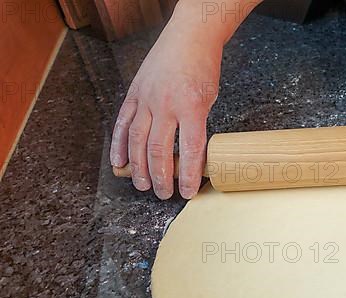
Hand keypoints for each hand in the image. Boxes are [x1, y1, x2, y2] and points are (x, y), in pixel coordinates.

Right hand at [110, 9, 222, 198]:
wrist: (188, 39)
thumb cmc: (203, 69)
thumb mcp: (209, 100)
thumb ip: (197, 126)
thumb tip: (189, 157)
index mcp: (191, 107)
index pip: (189, 150)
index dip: (187, 175)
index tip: (187, 192)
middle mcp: (166, 105)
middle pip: (159, 150)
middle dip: (161, 177)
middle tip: (164, 193)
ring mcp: (147, 99)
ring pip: (138, 141)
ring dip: (139, 167)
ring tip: (143, 186)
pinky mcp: (134, 94)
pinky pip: (123, 123)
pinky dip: (119, 145)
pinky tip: (119, 162)